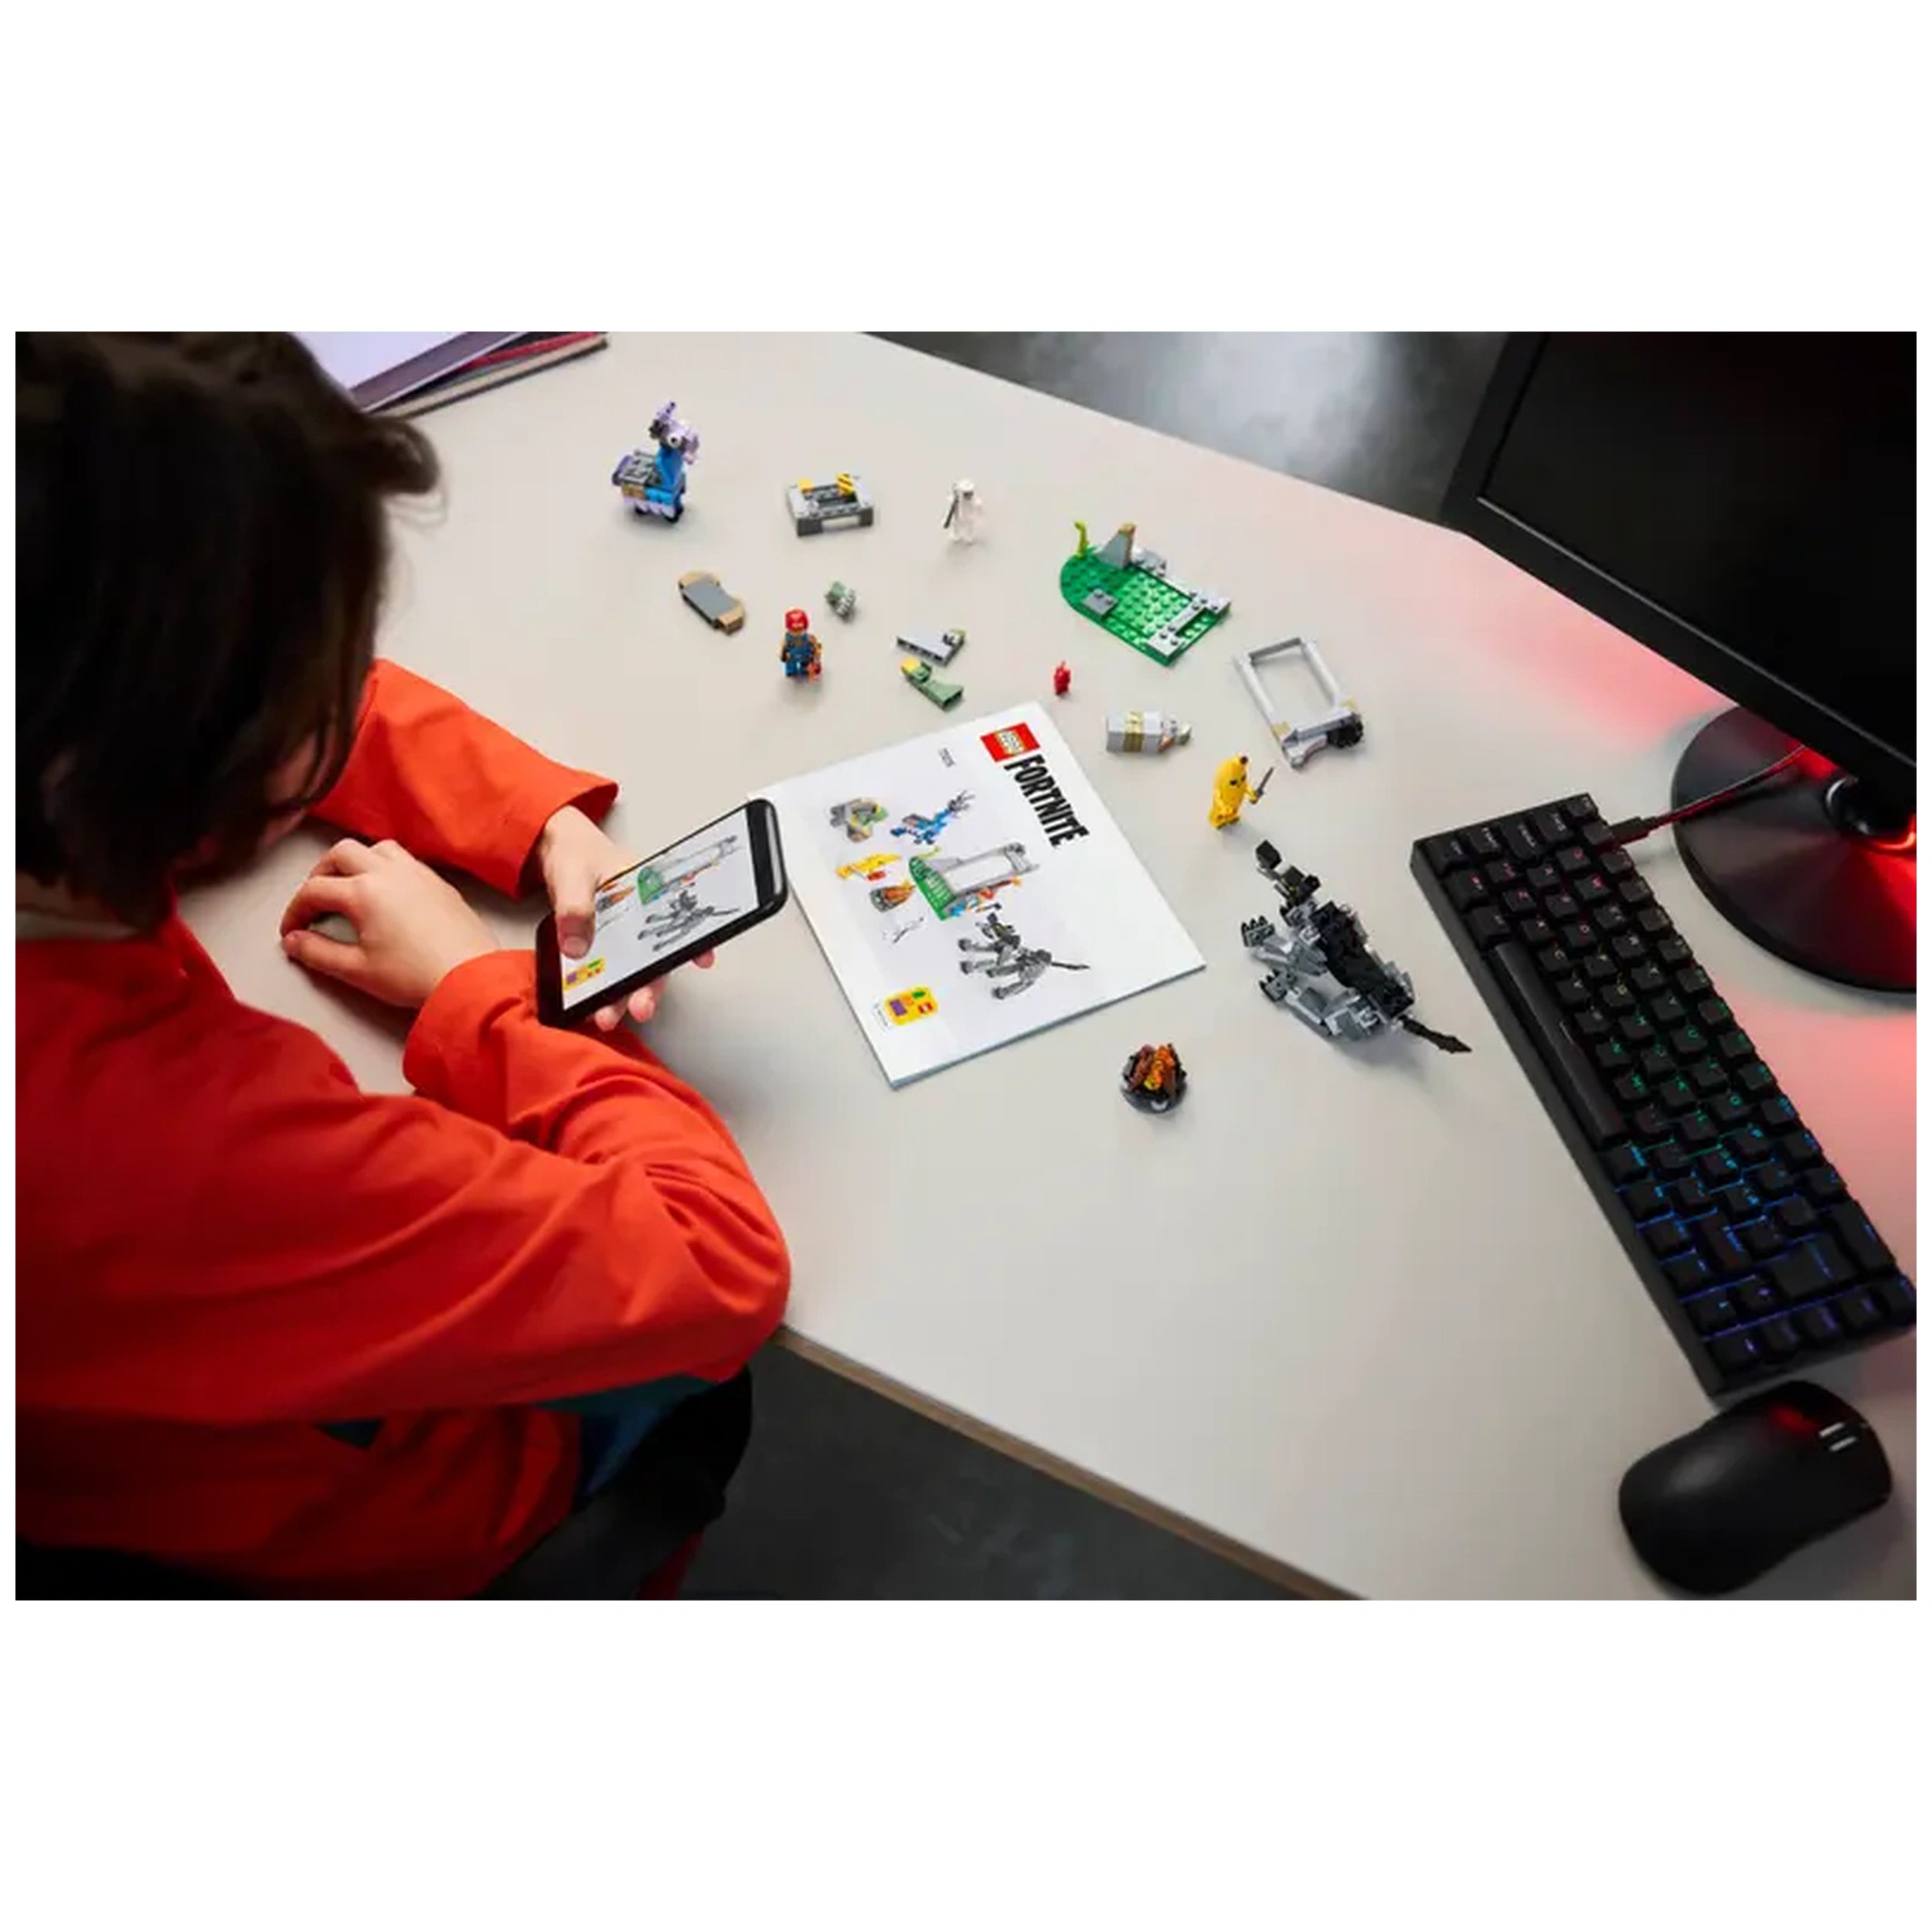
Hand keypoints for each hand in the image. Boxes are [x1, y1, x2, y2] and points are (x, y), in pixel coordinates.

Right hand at [281, 839, 496, 1007]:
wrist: (470, 977)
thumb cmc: (416, 975)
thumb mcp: (357, 970)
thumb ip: (318, 953)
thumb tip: (294, 942)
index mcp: (363, 892)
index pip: (313, 890)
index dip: (294, 911)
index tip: (292, 931)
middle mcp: (389, 873)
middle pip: (341, 853)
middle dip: (320, 873)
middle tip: (315, 900)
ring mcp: (418, 873)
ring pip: (376, 848)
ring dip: (356, 862)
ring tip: (350, 887)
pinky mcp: (439, 883)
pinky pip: (405, 859)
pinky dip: (385, 866)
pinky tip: (387, 891)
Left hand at [537, 805, 713, 1029]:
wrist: (555, 851)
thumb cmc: (575, 853)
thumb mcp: (573, 874)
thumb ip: (575, 906)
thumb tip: (576, 946)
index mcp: (646, 892)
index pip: (678, 918)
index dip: (694, 941)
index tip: (703, 959)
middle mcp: (640, 920)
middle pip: (653, 958)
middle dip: (649, 988)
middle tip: (641, 1008)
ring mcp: (621, 936)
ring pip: (630, 972)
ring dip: (622, 997)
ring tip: (607, 1017)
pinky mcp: (601, 947)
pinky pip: (605, 973)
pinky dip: (600, 991)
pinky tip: (592, 1005)